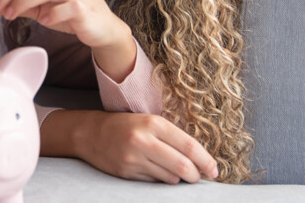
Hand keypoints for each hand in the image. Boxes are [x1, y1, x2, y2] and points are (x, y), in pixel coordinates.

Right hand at [70, 111, 217, 183]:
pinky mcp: (126, 172)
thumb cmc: (125, 125)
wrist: (90, 133)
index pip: (189, 146)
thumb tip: (199, 159)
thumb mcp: (149, 121)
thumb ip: (172, 137)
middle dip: (195, 175)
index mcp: (153, 123)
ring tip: (175, 172)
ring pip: (170, 178)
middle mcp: (143, 140)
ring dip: (178, 179)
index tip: (214, 170)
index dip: (206, 161)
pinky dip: (161, 180)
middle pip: (182, 166)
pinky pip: (154, 182)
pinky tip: (156, 171)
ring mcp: (133, 158)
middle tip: (198, 177)